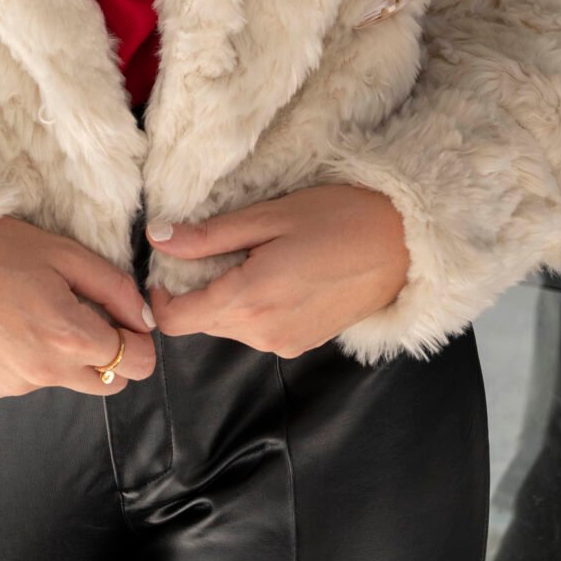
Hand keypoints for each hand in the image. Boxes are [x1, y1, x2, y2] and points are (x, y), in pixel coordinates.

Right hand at [0, 214, 156, 398]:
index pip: (137, 362)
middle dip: (112, 353)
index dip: (140, 339)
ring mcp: (20, 386)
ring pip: (72, 381)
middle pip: (111, 382)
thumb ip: (114, 288)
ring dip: (71, 357)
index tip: (125, 317)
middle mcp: (47, 373)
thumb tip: (145, 319)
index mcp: (69, 337)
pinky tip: (14, 326)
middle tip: (88, 314)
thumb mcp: (64, 253)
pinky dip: (38, 360)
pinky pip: (36, 381)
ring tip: (40, 313)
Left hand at [145, 185, 410, 356]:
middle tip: (216, 245)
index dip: (161, 294)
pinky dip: (253, 305)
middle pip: (202, 322)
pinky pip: (257, 329)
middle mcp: (262, 333)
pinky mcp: (302, 344)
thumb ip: (209, 235)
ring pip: (229, 325)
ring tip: (255, 254)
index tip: (168, 262)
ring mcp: (284, 344)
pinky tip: (278, 272)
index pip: (176, 320)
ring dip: (226, 295)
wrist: (400, 246)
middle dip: (196, 289)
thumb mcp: (268, 216)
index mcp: (249, 299)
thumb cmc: (336, 218)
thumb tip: (159, 238)